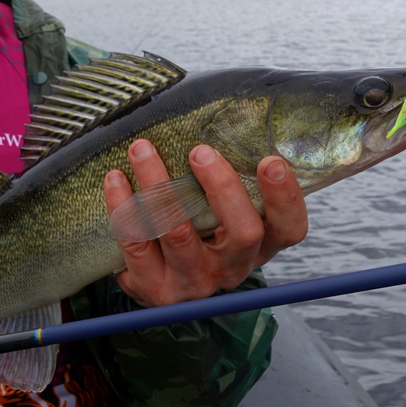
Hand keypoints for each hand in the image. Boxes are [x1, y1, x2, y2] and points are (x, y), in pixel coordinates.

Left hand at [103, 139, 307, 306]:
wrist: (158, 283)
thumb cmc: (197, 232)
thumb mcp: (221, 214)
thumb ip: (228, 182)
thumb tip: (221, 118)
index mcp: (259, 246)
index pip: (289, 229)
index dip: (285, 198)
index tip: (270, 160)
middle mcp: (232, 268)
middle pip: (243, 232)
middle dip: (223, 187)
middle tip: (200, 151)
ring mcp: (194, 282)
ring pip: (178, 233)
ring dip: (159, 186)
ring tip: (142, 149)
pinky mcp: (155, 289)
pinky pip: (137, 244)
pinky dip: (124, 206)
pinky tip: (116, 179)